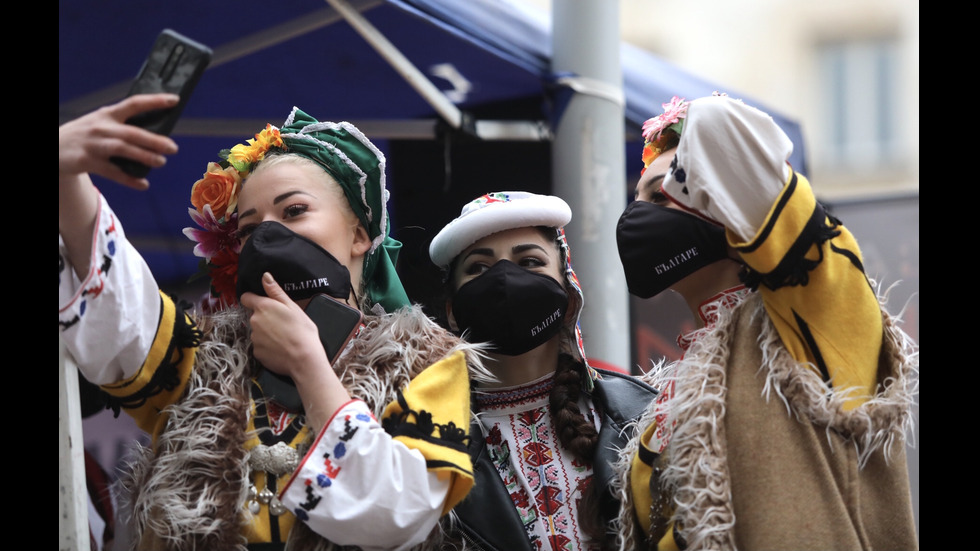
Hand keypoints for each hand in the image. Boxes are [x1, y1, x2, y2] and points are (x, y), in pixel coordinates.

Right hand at [59, 93, 180, 189]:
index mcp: (107, 114)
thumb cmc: (85, 136)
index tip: (174, 100)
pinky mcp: (87, 161)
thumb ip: (122, 126)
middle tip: (173, 147)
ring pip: (122, 150)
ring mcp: (93, 144)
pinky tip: (143, 184)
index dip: (154, 101)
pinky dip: (129, 179)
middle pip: (132, 132)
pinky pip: (112, 172)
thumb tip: (156, 138)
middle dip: (154, 140)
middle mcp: (101, 127)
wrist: (52, 147)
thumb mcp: (99, 123)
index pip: (133, 104)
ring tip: (161, 162)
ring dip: (144, 156)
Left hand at [240, 272, 328, 379]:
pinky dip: (268, 346)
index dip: (253, 299)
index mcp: (263, 307)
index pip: (246, 298)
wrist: (304, 359)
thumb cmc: (302, 331)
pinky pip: (260, 346)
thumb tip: (265, 276)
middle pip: (255, 316)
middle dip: (265, 318)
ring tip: (284, 337)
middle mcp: (254, 321)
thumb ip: (275, 291)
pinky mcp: (256, 352)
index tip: (263, 304)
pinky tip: (280, 348)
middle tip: (283, 324)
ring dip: (267, 333)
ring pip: (258, 332)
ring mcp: (254, 338)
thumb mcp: (292, 307)